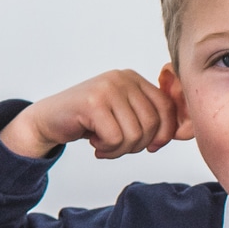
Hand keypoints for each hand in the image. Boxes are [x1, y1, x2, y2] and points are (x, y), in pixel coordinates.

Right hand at [0, 69, 177, 159]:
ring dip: (120, 150)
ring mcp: (107, 88)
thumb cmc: (88, 121)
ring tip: (104, 146)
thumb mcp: (122, 113)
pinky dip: (107, 149)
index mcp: (133, 78)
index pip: (166, 108)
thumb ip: (147, 116)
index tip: (151, 147)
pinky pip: (115, 138)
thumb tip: (180, 131)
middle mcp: (122, 78)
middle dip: (138, 145)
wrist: (48, 120)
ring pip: (134, 134)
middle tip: (117, 147)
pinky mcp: (92, 102)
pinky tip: (94, 144)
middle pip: (152, 123)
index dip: (164, 134)